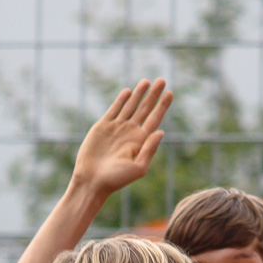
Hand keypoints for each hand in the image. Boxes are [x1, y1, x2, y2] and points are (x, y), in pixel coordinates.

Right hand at [70, 80, 172, 196]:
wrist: (92, 181)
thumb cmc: (116, 179)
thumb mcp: (138, 167)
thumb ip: (150, 150)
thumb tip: (161, 131)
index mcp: (141, 141)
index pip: (155, 119)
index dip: (163, 106)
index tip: (170, 93)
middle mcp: (131, 132)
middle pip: (145, 109)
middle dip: (154, 95)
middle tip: (162, 80)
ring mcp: (117, 128)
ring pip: (131, 106)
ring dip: (139, 94)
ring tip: (147, 81)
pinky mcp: (103, 127)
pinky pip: (114, 110)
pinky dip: (121, 100)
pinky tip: (129, 92)